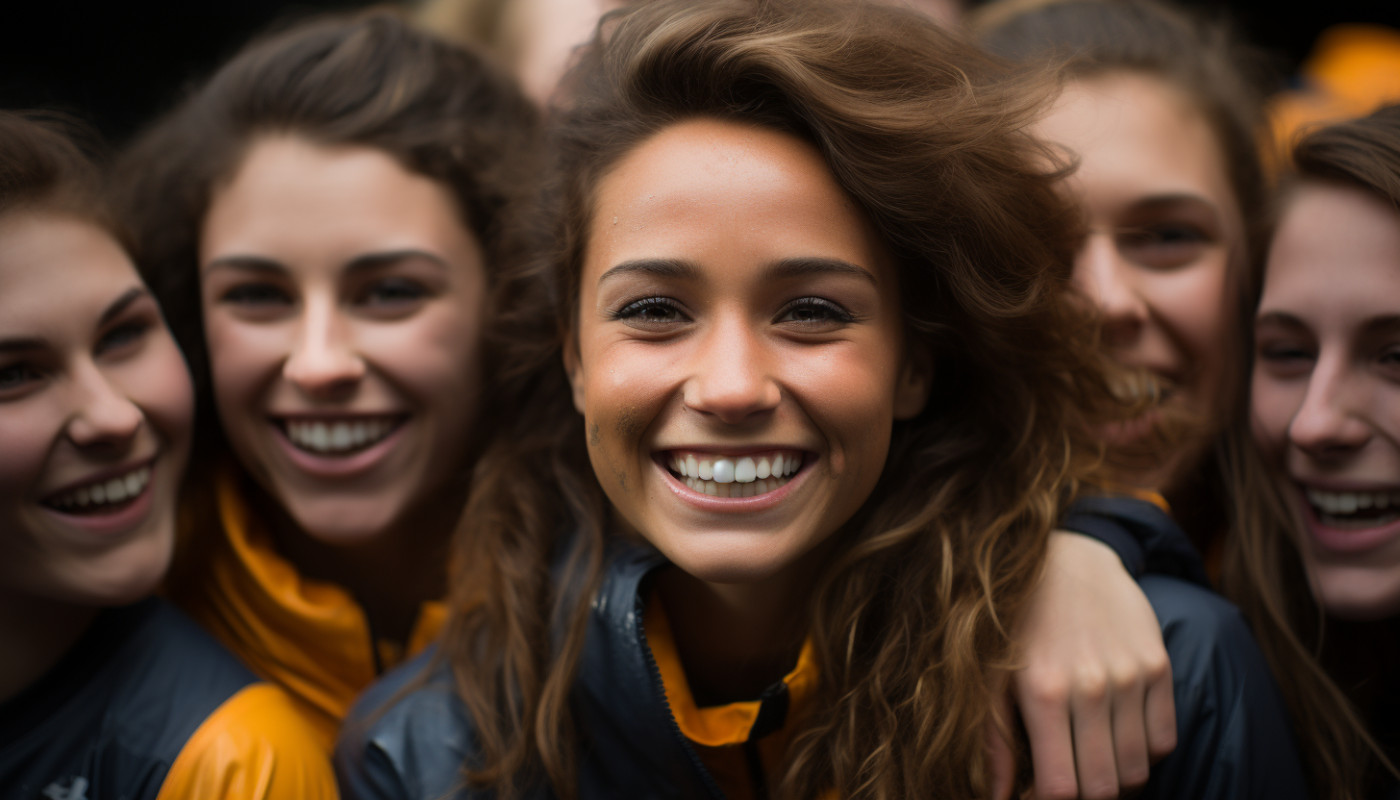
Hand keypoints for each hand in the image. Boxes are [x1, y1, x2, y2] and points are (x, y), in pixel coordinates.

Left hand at [1009, 532, 1175, 798]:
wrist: (1066, 555)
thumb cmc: (1016, 622)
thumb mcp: (990, 675)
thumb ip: (993, 740)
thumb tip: (996, 797)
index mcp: (1042, 692)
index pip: (1061, 789)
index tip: (1040, 795)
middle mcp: (1091, 686)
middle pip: (1104, 788)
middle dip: (1085, 795)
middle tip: (1067, 779)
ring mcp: (1131, 675)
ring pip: (1137, 770)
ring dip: (1115, 779)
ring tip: (1089, 761)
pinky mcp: (1158, 664)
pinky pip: (1164, 740)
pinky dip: (1144, 754)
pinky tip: (1117, 738)